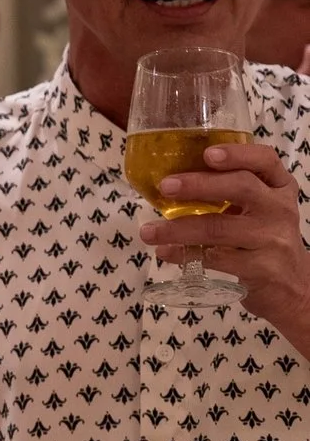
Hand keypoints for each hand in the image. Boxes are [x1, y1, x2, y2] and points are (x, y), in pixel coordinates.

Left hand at [144, 142, 309, 345]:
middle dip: (199, 185)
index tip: (207, 153)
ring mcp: (272, 239)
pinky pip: (215, 258)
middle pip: (241, 187)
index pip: (265, 160)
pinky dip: (184, 255)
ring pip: (219, 228)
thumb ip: (230, 194)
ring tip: (148, 231)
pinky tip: (165, 253)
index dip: (237, 154)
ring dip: (178, 229)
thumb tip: (171, 185)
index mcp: (279, 188)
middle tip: (165, 186)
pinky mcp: (261, 268)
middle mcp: (280, 209)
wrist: (292, 287)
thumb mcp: (259, 210)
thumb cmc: (264, 240)